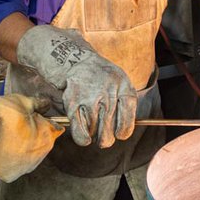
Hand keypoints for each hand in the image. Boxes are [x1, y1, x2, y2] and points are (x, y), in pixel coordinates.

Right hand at [0, 92, 63, 181]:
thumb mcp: (22, 102)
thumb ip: (39, 105)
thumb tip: (46, 105)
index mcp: (45, 137)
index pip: (53, 130)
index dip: (43, 122)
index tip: (36, 118)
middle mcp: (37, 157)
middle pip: (42, 145)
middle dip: (34, 136)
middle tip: (18, 125)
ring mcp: (23, 168)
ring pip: (30, 158)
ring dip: (24, 148)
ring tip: (9, 136)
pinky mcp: (9, 175)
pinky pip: (16, 166)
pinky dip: (12, 158)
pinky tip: (4, 147)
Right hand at [16, 25, 136, 147]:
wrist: (78, 60)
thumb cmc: (104, 78)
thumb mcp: (122, 83)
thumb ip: (126, 105)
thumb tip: (123, 134)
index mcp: (123, 87)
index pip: (126, 120)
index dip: (123, 131)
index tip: (119, 134)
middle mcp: (107, 92)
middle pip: (109, 131)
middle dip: (106, 139)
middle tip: (104, 137)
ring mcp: (89, 97)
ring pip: (93, 131)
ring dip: (93, 135)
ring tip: (93, 127)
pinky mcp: (72, 101)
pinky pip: (78, 129)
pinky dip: (82, 138)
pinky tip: (85, 139)